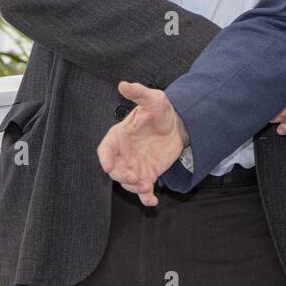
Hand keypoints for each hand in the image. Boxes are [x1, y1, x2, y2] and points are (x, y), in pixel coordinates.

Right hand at [97, 81, 188, 206]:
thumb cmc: (161, 111)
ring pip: (128, 182)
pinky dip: (146, 198)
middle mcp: (124, 153)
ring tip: (146, 186)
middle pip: (115, 169)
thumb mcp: (153, 99)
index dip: (105, 158)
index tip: (108, 166)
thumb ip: (139, 93)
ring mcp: (135, 166)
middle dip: (122, 176)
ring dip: (134, 187)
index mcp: (120, 136)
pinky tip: (152, 201)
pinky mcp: (148, 175)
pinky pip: (143, 190)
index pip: (106, 149)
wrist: (179, 125)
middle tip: (135, 177)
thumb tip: (123, 84)